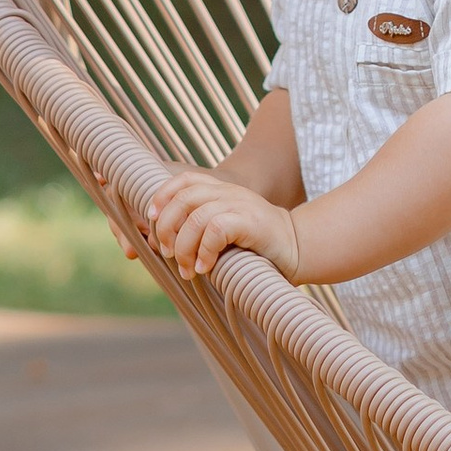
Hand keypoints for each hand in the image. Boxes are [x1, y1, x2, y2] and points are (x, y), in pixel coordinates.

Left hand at [144, 165, 300, 282]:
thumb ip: (201, 231)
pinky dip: (204, 251)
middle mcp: (229, 193)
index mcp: (222, 191)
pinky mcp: (251, 222)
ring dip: (184, 247)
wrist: (299, 248)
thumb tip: (162, 247)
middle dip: (166, 228)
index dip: (162, 196)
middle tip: (167, 253)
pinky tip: (205, 268)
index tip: (151, 221)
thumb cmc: (257, 247)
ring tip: (187, 270)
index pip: (185, 180)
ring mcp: (241, 205)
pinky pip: (216, 230)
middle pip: (183, 198)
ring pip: (196, 217)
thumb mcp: (225, 232)